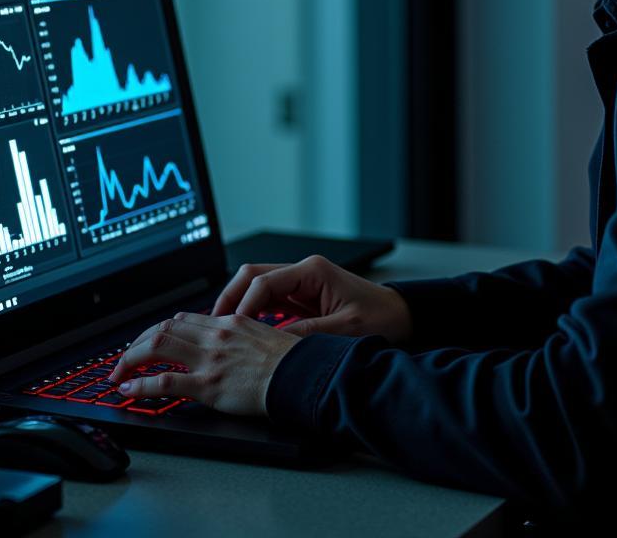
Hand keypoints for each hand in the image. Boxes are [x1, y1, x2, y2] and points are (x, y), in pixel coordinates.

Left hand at [106, 313, 300, 415]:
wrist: (302, 375)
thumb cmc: (291, 361)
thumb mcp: (264, 336)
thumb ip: (241, 335)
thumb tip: (228, 341)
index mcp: (229, 323)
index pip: (184, 320)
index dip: (160, 331)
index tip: (150, 342)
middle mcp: (215, 336)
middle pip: (164, 328)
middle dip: (137, 343)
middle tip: (125, 358)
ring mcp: (210, 359)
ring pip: (157, 346)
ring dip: (130, 359)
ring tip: (117, 373)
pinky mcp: (208, 385)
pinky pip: (165, 382)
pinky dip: (141, 385)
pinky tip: (130, 390)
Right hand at [211, 254, 412, 342]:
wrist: (401, 316)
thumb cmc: (381, 317)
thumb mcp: (344, 330)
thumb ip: (308, 334)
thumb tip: (274, 344)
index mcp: (313, 271)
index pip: (265, 281)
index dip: (244, 304)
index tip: (232, 327)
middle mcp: (303, 272)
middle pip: (253, 276)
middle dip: (231, 298)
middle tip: (215, 324)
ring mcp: (301, 283)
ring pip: (257, 287)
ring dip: (239, 305)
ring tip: (223, 329)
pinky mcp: (302, 298)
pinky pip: (268, 301)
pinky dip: (253, 313)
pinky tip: (244, 331)